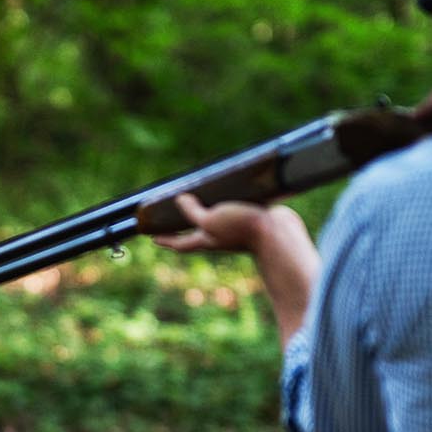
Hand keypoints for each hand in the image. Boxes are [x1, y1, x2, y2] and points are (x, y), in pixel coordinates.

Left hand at [151, 194, 304, 254]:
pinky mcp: (251, 218)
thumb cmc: (242, 228)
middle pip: (198, 231)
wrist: (278, 233)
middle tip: (175, 217)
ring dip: (208, 209)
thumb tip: (180, 201)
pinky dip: (228, 201)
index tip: (152, 239)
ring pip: (217, 218)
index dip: (166, 240)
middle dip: (186, 226)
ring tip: (200, 196)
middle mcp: (220, 236)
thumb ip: (194, 212)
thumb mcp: (211, 221)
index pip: (181, 243)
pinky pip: (235, 208)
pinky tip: (229, 189)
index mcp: (208, 239)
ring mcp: (236, 228)